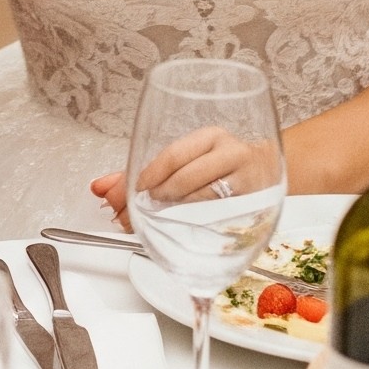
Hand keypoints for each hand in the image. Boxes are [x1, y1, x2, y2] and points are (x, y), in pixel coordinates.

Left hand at [89, 129, 280, 229]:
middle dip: (153, 202)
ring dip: (173, 215)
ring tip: (154, 223)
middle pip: (186, 179)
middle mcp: (232, 154)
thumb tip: (99, 188)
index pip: (173, 156)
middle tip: (132, 217)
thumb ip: (139, 174)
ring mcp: (247, 181)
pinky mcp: (258, 207)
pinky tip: (184, 231)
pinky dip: (197, 227)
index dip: (147, 178)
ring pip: (204, 200)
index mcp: (210, 137)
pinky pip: (222, 219)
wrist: (270, 172)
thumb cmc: (219, 166)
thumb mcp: (184, 161)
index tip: (129, 195)